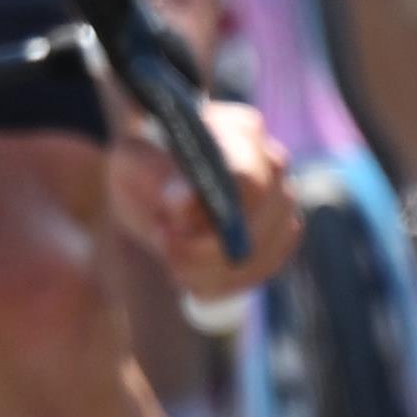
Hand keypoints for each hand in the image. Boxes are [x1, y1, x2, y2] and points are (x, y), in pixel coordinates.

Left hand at [117, 94, 296, 307]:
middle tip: (164, 245)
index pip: (249, 179)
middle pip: (259, 222)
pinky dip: (219, 284)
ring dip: (208, 271)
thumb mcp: (133, 164)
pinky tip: (190, 275)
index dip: (212, 213)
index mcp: (240, 132)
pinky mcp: (279, 241)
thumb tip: (185, 203)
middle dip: (204, 249)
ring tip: (172, 261)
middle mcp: (273, 165)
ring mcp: (282, 205)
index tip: (169, 223)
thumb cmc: (145, 169)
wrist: (155, 192)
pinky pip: (257, 275)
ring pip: (260, 255)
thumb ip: (156, 177)